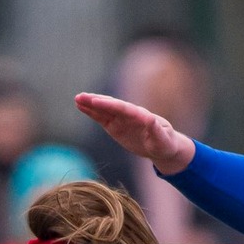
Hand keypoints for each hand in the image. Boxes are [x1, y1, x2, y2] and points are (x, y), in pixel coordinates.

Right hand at [75, 92, 194, 173]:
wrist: (162, 147)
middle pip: (111, 105)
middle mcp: (129, 114)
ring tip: (77, 99)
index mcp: (141, 116)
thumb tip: (151, 119)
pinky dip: (91, 112)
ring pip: (104, 110)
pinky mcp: (115, 126)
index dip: (109, 105)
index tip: (96, 101)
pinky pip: (101, 118)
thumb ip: (157, 131)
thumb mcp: (163, 140)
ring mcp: (121, 119)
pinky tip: (81, 106)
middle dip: (96, 101)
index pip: (123, 108)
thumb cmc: (165, 144)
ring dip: (90, 104)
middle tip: (81, 97)